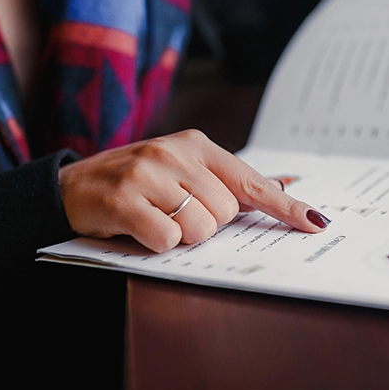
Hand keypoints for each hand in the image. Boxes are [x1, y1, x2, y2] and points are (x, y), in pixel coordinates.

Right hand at [58, 129, 329, 252]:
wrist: (75, 184)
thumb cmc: (138, 181)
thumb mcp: (181, 170)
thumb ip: (224, 181)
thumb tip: (278, 188)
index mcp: (196, 145)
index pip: (250, 180)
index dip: (284, 205)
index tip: (313, 222)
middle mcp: (175, 154)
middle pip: (226, 211)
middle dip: (208, 224)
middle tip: (177, 213)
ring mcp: (148, 174)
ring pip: (200, 228)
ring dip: (182, 235)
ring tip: (158, 218)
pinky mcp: (124, 199)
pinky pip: (167, 240)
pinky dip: (158, 244)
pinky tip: (141, 228)